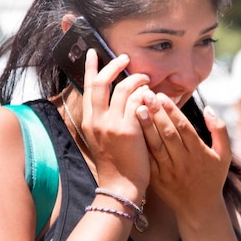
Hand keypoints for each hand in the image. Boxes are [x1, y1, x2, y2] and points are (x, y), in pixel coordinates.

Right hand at [81, 49, 151, 195]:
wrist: (120, 187)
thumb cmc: (116, 165)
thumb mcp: (102, 139)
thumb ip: (105, 119)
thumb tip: (114, 100)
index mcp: (89, 121)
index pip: (87, 87)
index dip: (90, 68)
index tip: (94, 53)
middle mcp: (97, 120)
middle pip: (102, 81)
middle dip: (114, 66)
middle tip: (126, 58)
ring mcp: (112, 124)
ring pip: (124, 89)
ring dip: (137, 79)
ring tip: (146, 78)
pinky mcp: (128, 129)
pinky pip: (138, 102)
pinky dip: (146, 94)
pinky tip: (153, 96)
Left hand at [136, 94, 231, 216]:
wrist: (199, 208)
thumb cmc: (213, 177)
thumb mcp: (224, 155)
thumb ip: (220, 130)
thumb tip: (208, 109)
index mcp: (199, 154)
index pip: (184, 128)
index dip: (172, 111)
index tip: (162, 95)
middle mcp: (183, 162)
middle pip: (168, 134)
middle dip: (156, 113)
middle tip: (145, 94)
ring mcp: (168, 172)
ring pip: (155, 145)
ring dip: (145, 126)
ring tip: (135, 107)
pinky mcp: (157, 179)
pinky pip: (147, 159)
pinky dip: (140, 144)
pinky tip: (132, 129)